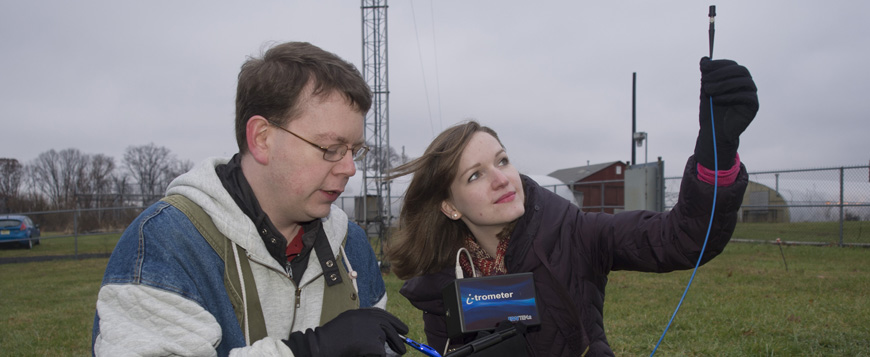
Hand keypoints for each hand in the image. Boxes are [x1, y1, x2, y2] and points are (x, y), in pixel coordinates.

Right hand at [284, 308, 408, 355]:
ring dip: (382, 351)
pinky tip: (363, 354)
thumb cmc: (332, 336)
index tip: (403, 330)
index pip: (384, 316)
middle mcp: (371, 320)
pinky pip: (381, 354)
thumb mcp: (349, 322)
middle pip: (390, 329)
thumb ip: (364, 323)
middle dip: (398, 340)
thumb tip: (382, 331)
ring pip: (384, 344)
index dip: (396, 323)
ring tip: (377, 352)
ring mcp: (374, 332)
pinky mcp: (375, 345)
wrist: (323, 345)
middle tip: (403, 350)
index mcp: (364, 313)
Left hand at [694, 57, 758, 169]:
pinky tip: (716, 99)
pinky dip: (730, 96)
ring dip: (724, 84)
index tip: (704, 67)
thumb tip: (704, 59)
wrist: (714, 131)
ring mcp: (752, 94)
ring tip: (707, 90)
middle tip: (704, 81)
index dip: (718, 64)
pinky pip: (747, 96)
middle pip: (741, 70)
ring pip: (745, 82)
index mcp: (736, 79)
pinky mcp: (754, 106)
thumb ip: (706, 75)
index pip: (732, 65)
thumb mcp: (706, 91)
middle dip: (721, 73)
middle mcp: (746, 84)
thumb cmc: (710, 110)